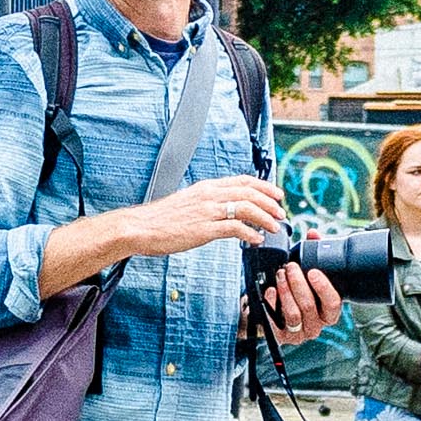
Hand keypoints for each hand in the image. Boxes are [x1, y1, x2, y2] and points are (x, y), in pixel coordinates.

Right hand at [121, 175, 285, 259]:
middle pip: (249, 191)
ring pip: (246, 207)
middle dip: (270, 202)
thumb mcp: (187, 203)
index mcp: (206, 187)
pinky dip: (250, 233)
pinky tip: (256, 240)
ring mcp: (207, 211)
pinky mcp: (204, 228)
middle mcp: (209, 195)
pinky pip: (235, 228)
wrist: (140, 227)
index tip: (276, 194)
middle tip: (281, 213)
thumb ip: (207, 204)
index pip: (242, 180)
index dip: (264, 186)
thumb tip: (224, 213)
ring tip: (274, 227)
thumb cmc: (160, 219)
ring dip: (265, 217)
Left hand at [261, 263, 343, 346]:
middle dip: (298, 282)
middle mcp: (316, 326)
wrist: (272, 311)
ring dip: (285, 291)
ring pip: (293, 314)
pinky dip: (272, 303)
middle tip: (290, 267)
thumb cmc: (295, 291)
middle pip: (309, 306)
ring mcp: (298, 334)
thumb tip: (314, 238)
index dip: (324, 287)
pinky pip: (276, 322)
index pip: (333, 304)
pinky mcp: (281, 337)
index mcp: (328, 313)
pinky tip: (270, 290)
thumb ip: (313, 255)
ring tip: (280, 276)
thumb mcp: (306, 275)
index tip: (312, 272)